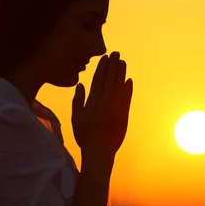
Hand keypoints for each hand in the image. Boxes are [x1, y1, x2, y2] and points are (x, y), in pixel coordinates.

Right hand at [71, 51, 132, 168]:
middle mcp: (106, 103)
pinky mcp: (124, 115)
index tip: (105, 57)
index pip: (99, 80)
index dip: (102, 67)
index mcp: (93, 102)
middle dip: (113, 65)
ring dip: (121, 73)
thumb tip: (80, 84)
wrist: (100, 152)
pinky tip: (129, 80)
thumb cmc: (84, 135)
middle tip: (116, 54)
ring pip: (120, 86)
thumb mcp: (76, 117)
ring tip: (122, 62)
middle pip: (110, 80)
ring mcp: (117, 108)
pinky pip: (127, 98)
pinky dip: (128, 89)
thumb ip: (78, 100)